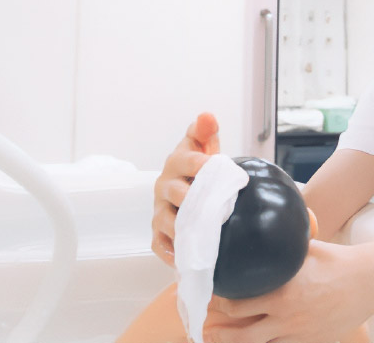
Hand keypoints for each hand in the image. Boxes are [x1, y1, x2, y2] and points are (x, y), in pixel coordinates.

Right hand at [151, 112, 219, 265]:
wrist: (191, 189)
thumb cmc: (199, 169)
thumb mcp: (203, 147)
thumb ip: (205, 132)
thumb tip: (207, 116)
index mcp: (176, 163)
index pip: (185, 160)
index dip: (199, 162)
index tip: (214, 165)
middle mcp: (165, 186)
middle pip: (175, 193)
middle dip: (191, 198)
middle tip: (213, 207)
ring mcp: (161, 210)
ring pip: (166, 221)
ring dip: (182, 228)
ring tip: (200, 235)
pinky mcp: (159, 232)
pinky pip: (160, 244)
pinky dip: (170, 252)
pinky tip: (184, 257)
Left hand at [204, 241, 373, 342]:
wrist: (370, 282)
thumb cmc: (338, 262)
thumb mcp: (305, 249)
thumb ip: (281, 247)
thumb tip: (262, 231)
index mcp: (281, 290)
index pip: (236, 304)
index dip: (218, 303)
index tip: (209, 297)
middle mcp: (285, 315)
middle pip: (238, 331)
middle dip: (217, 329)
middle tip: (203, 325)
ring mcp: (297, 333)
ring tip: (217, 339)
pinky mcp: (309, 342)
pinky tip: (255, 342)